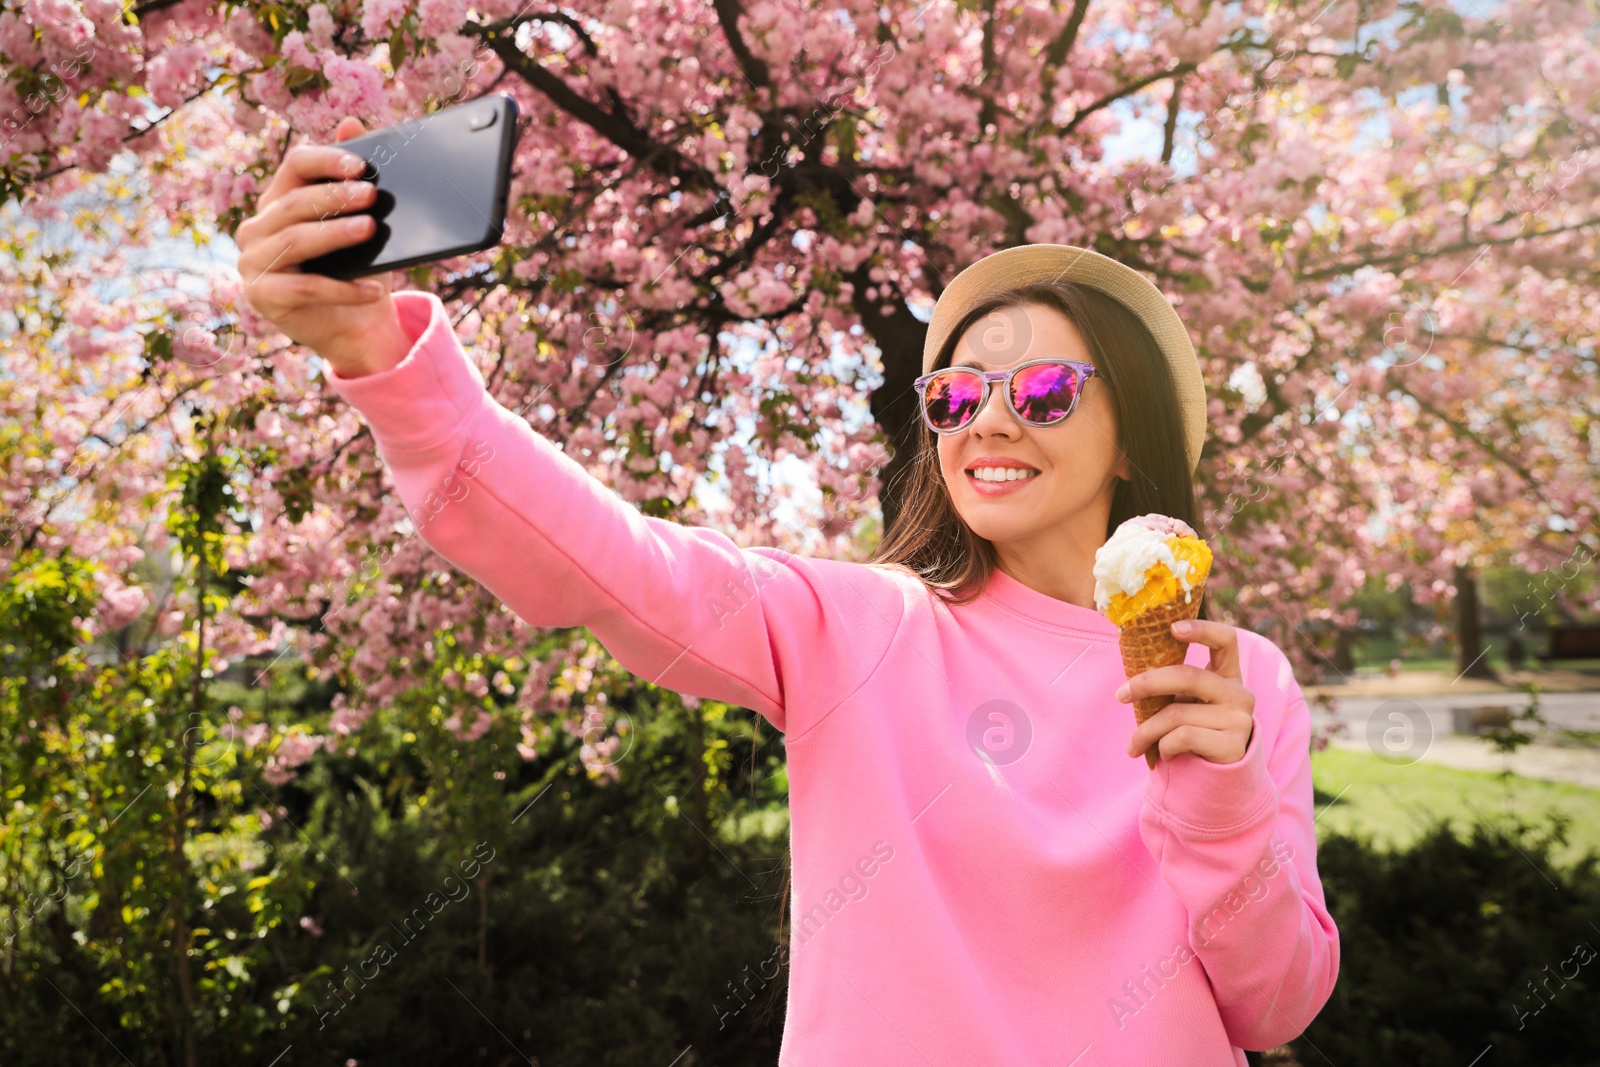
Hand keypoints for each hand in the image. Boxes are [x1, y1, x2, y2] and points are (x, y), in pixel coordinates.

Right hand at [235, 116, 413, 377]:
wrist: (356, 328)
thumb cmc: (358, 270)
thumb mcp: (362, 224)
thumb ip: (353, 178)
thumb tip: (351, 121)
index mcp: (278, 201)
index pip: (294, 166)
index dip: (326, 161)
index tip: (362, 167)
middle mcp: (257, 228)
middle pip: (293, 203)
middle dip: (334, 197)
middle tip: (372, 196)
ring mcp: (253, 263)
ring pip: (294, 240)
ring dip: (335, 234)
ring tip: (370, 230)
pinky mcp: (262, 297)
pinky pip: (305, 288)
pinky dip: (344, 288)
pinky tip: (374, 289)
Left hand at [1117, 619, 1256, 764]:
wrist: (1218, 778)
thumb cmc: (1195, 732)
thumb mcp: (1189, 703)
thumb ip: (1174, 686)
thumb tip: (1130, 679)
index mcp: (1229, 675)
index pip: (1226, 640)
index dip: (1201, 629)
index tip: (1171, 627)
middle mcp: (1240, 693)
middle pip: (1188, 676)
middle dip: (1146, 684)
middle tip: (1120, 696)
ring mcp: (1240, 719)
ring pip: (1176, 714)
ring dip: (1145, 731)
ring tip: (1134, 745)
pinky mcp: (1233, 745)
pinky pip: (1182, 737)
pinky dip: (1163, 746)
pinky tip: (1162, 754)